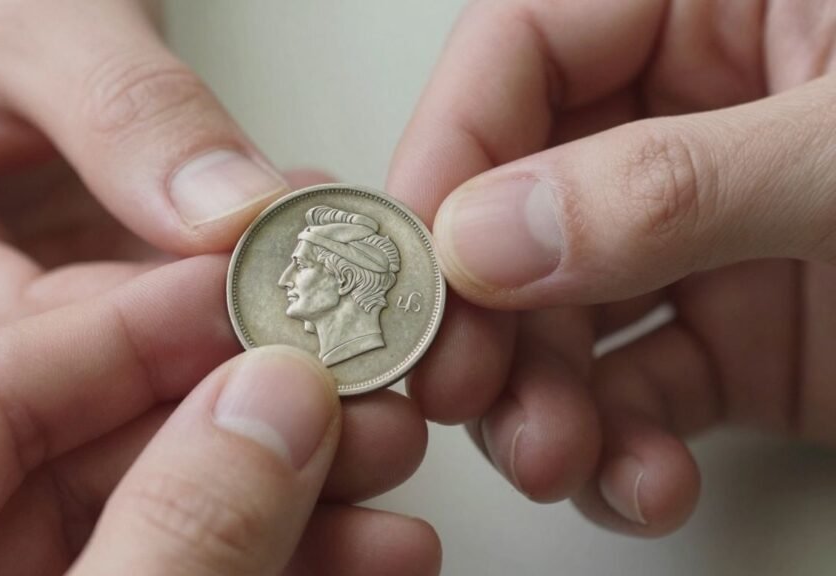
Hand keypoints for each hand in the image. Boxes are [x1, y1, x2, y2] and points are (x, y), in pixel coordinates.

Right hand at [0, 0, 299, 403]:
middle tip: (343, 351)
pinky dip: (208, 303)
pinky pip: (129, 332)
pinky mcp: (30, 298)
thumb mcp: (10, 17)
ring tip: (335, 308)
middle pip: (71, 394)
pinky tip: (286, 270)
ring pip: (113, 376)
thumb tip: (237, 213)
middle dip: (214, 365)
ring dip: (228, 340)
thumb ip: (125, 112)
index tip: (277, 319)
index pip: (16, 345)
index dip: (159, 341)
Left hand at [0, 256, 438, 574]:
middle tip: (351, 379)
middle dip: (249, 415)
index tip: (245, 291)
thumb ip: (163, 528)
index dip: (130, 325)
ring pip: (169, 524)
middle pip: (99, 453)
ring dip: (296, 497)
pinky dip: (286, 567)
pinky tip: (375, 550)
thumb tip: (269, 402)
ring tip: (397, 465)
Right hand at [390, 0, 835, 534]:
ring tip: (554, 458)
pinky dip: (621, 451)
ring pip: (564, 314)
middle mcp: (695, 115)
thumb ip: (674, 182)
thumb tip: (495, 234)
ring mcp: (713, 232)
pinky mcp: (745, 333)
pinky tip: (634, 483)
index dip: (451, 148)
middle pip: (521, 201)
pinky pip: (639, 391)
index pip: (525, 49)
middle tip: (460, 386)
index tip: (419, 255)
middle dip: (487, 311)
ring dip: (541, 400)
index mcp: (723, 2)